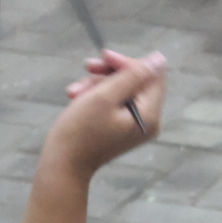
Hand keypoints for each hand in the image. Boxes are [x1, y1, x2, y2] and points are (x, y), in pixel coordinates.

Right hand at [45, 49, 165, 178]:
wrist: (62, 165)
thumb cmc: (80, 130)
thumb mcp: (105, 96)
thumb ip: (133, 76)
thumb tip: (159, 59)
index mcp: (150, 114)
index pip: (151, 74)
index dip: (127, 62)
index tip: (104, 57)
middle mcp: (148, 120)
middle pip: (136, 81)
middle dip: (109, 73)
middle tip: (88, 67)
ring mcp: (134, 125)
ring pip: (121, 89)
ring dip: (97, 84)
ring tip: (74, 90)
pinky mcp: (121, 127)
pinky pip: (114, 103)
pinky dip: (95, 96)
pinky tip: (75, 97)